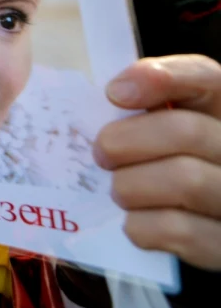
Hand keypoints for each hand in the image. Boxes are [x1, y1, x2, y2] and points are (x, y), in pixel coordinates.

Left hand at [94, 55, 220, 269]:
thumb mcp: (157, 130)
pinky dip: (142, 226)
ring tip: (120, 191)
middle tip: (102, 155)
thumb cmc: (163, 168)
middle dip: (124, 142)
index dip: (159, 79)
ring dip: (130, 186)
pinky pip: (178, 230)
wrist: (197, 226)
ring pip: (183, 180)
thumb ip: (143, 106)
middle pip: (184, 130)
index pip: (205, 77)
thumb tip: (118, 92)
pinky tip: (137, 223)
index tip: (114, 94)